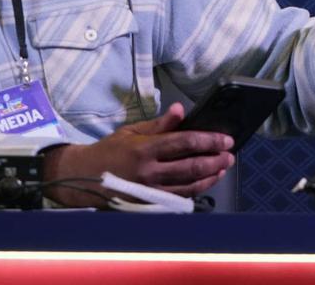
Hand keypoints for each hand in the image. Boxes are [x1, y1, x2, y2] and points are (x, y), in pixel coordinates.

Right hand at [41, 102, 234, 206]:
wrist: (84, 177)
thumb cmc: (110, 150)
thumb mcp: (132, 131)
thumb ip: (159, 124)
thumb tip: (180, 110)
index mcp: (145, 149)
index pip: (185, 143)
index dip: (209, 140)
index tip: (225, 139)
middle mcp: (149, 172)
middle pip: (191, 167)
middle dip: (215, 160)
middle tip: (229, 155)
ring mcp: (149, 191)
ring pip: (189, 186)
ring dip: (210, 177)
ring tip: (222, 168)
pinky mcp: (149, 204)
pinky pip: (178, 199)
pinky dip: (195, 191)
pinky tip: (205, 182)